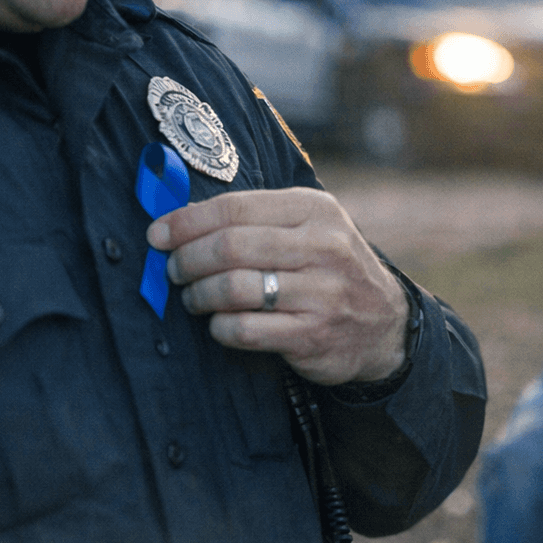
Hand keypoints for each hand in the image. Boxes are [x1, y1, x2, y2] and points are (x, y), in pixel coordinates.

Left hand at [147, 188, 409, 386]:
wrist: (384, 323)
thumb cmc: (329, 267)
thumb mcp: (311, 226)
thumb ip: (258, 218)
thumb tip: (182, 218)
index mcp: (316, 210)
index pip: (235, 208)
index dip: (187, 221)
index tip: (158, 234)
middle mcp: (323, 247)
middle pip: (230, 247)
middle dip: (187, 259)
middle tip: (174, 269)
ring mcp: (321, 292)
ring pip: (234, 289)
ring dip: (199, 295)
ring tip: (193, 298)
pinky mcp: (313, 334)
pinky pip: (246, 330)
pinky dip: (220, 327)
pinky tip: (219, 323)